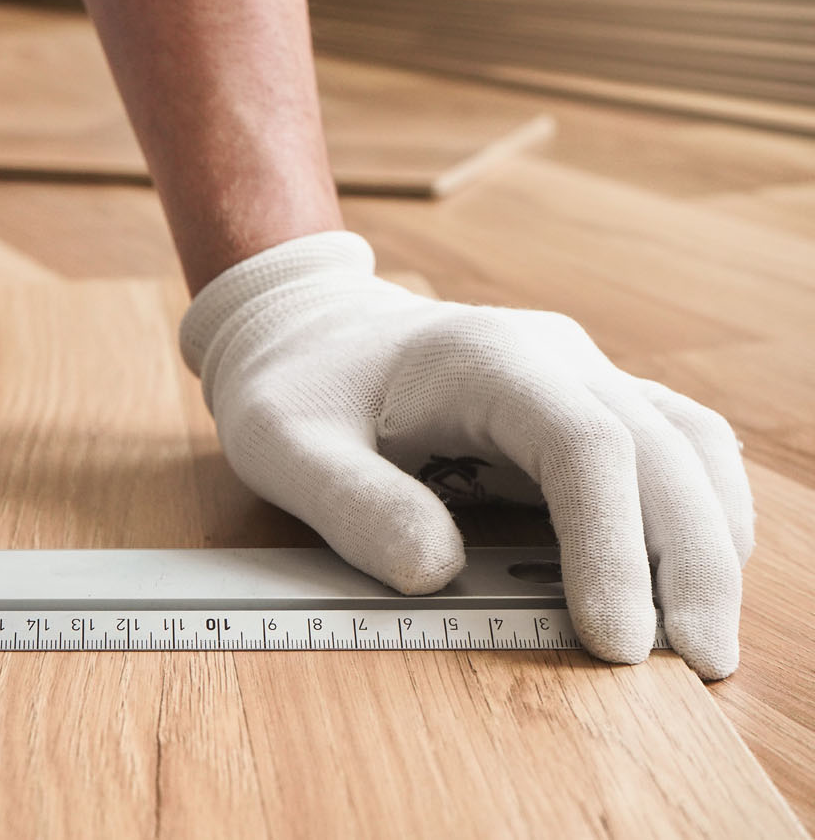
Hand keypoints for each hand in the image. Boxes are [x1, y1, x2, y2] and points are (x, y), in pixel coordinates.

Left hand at [181, 232, 751, 678]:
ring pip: (685, 445)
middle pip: (661, 449)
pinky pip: (672, 445)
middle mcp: (552, 358)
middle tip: (700, 663)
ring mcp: (577, 376)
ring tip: (705, 636)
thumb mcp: (284, 445)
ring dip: (708, 539)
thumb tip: (437, 574)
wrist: (305, 329)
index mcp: (482, 359)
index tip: (613, 641)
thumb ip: (352, 504)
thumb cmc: (293, 386)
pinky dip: (698, 509)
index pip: (585, 445)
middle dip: (690, 561)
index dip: (611, 546)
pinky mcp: (583, 404)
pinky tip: (698, 572)